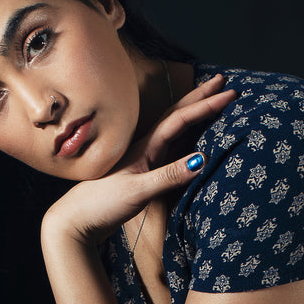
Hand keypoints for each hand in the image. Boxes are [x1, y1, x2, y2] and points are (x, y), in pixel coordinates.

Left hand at [42, 73, 235, 246]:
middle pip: (177, 115)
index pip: (180, 119)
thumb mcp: (137, 191)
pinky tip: (191, 139)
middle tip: (222, 82)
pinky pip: (170, 148)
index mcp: (145, 148)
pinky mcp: (141, 174)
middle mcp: (144, 148)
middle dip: (200, 97)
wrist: (74, 222)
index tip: (229, 94)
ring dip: (193, 113)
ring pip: (174, 129)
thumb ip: (168, 176)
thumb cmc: (100, 205)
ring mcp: (143, 160)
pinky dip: (185, 137)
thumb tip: (201, 160)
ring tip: (210, 101)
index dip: (206, 106)